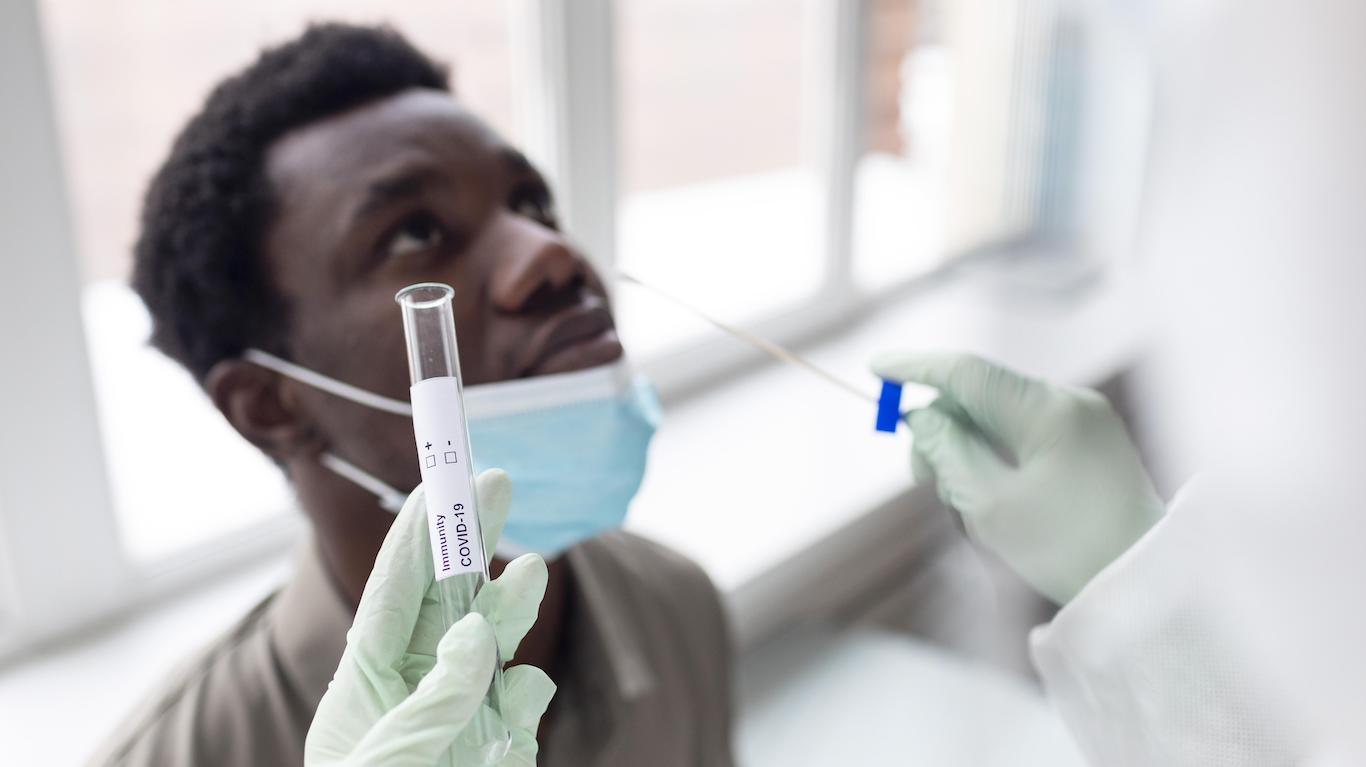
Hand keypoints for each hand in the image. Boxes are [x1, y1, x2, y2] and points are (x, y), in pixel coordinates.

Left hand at [306, 469, 553, 765]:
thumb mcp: (385, 761)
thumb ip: (433, 698)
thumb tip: (477, 632)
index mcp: (365, 685)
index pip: (392, 594)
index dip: (416, 537)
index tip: (437, 485)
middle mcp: (415, 687)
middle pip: (447, 598)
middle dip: (472, 542)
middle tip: (495, 483)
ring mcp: (461, 713)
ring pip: (493, 641)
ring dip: (512, 603)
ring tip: (534, 569)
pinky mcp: (500, 743)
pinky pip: (523, 700)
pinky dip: (528, 691)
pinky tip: (518, 702)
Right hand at [872, 352, 1163, 603]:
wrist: (1143, 582)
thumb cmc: (1069, 551)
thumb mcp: (991, 506)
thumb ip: (948, 451)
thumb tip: (922, 416)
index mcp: (1050, 412)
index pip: (968, 372)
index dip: (916, 368)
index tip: (876, 370)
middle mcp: (1071, 402)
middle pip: (981, 395)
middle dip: (942, 428)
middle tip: (921, 477)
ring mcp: (1085, 420)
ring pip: (1000, 415)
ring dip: (969, 449)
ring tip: (969, 504)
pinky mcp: (1090, 441)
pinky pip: (1025, 432)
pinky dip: (997, 455)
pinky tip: (994, 498)